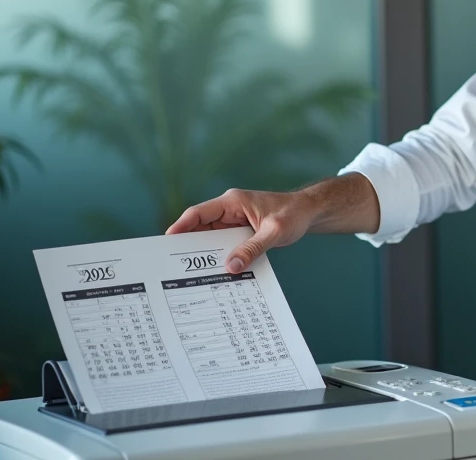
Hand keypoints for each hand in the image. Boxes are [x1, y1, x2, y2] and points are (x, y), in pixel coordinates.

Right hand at [166, 188, 316, 273]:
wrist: (309, 213)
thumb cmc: (294, 215)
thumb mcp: (274, 232)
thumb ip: (253, 248)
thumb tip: (231, 267)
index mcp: (233, 202)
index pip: (199, 213)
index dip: (181, 226)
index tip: (166, 241)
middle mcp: (229, 210)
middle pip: (200, 228)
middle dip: (188, 245)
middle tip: (172, 265)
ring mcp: (234, 221)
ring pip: (210, 239)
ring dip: (204, 253)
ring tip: (190, 273)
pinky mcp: (240, 232)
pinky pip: (224, 245)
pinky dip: (219, 256)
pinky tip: (215, 271)